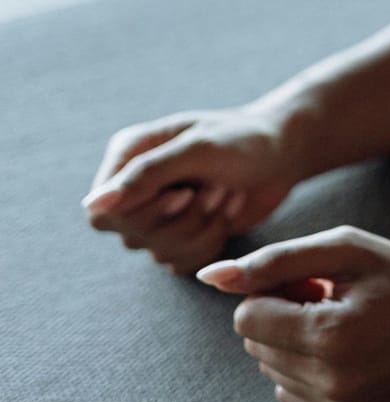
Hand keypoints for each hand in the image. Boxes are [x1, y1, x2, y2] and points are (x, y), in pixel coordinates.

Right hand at [82, 104, 305, 276]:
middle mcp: (135, 187)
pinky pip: (183, 262)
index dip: (142, 215)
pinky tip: (226, 213)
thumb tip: (93, 206)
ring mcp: (159, 213)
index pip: (102, 214)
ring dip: (203, 229)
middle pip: (131, 238)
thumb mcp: (197, 150)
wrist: (284, 150)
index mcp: (128, 156)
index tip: (183, 194)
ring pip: (159, 253)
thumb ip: (145, 176)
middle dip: (183, 219)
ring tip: (224, 194)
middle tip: (215, 187)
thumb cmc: (243, 139)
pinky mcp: (183, 233)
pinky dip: (212, 242)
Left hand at [195, 226, 389, 401]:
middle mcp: (332, 383)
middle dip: (283, 318)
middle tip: (335, 301)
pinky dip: (310, 372)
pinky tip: (352, 354)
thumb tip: (209, 277)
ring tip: (346, 326)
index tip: (316, 283)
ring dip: (296, 345)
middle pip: (256, 348)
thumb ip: (273, 260)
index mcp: (328, 336)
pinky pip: (292, 397)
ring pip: (272, 373)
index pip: (246, 320)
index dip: (275, 292)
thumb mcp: (343, 249)